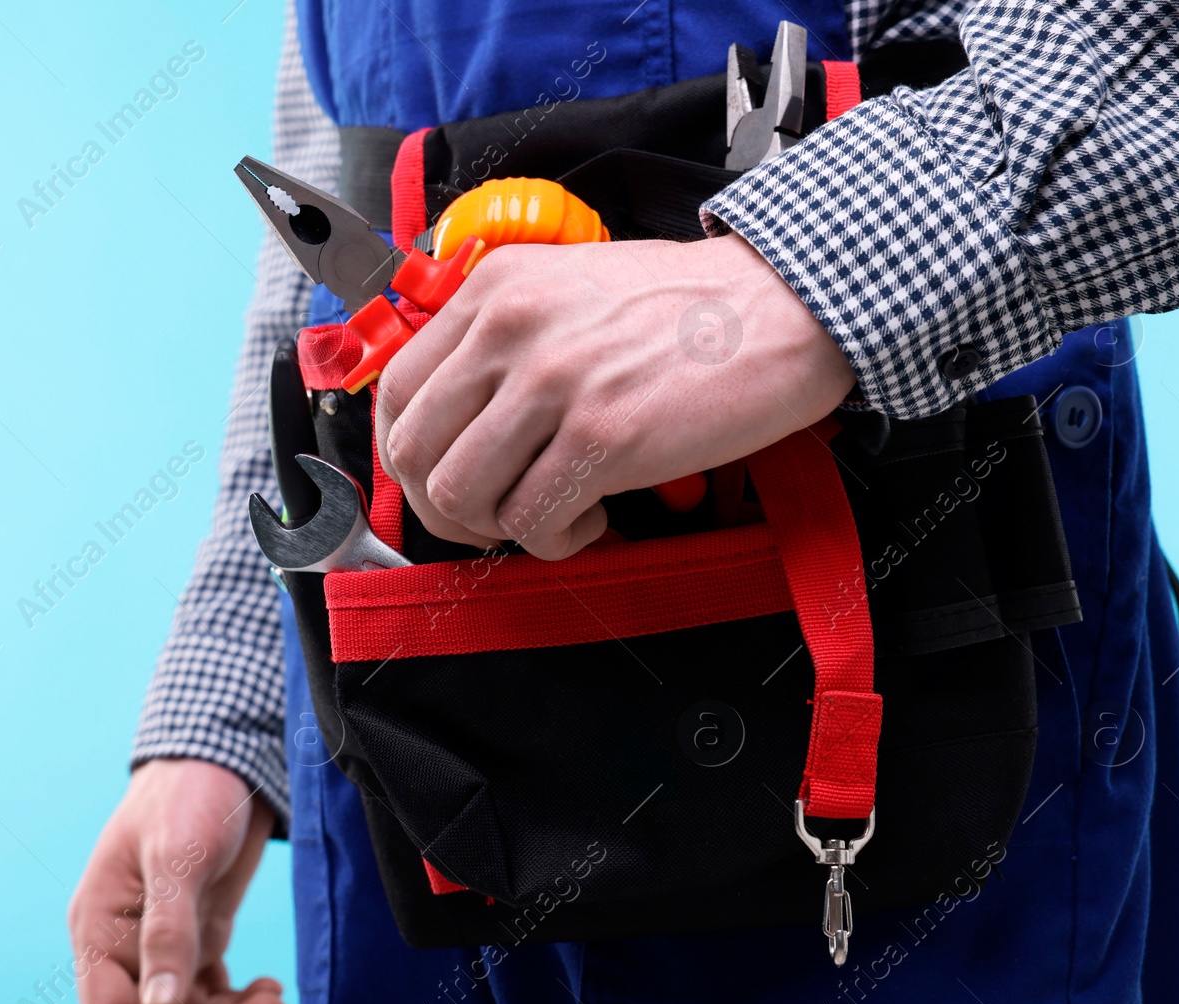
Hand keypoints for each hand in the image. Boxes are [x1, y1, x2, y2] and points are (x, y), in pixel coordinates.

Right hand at [69, 758, 284, 1003]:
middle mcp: (125, 944)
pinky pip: (210, 995)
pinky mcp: (198, 936)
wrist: (226, 759)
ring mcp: (163, 944)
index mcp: (99, 927)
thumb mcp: (178, 858)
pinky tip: (270, 993)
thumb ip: (168, 933)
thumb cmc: (189, 794)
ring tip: (271, 1003)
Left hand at [375, 233, 856, 558]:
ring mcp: (554, 383)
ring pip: (461, 494)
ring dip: (498, 525)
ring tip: (550, 513)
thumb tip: (460, 420)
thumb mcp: (571, 288)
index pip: (395, 391)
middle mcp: (511, 330)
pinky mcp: (603, 437)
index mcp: (495, 290)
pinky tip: (590, 520)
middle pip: (413, 452)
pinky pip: (533, 521)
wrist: (783, 305)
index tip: (445, 476)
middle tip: (493, 514)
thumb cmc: (687, 307)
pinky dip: (554, 540)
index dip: (410, 454)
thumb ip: (506, 340)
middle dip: (444, 506)